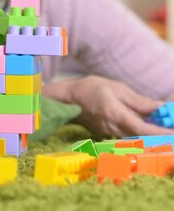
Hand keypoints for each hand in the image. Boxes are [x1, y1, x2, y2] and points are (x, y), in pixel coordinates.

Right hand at [43, 75, 173, 137]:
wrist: (66, 98)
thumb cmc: (90, 88)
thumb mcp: (117, 88)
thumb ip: (140, 102)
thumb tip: (161, 109)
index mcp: (117, 115)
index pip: (146, 131)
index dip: (163, 134)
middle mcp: (114, 129)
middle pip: (144, 139)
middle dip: (161, 136)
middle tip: (171, 129)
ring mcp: (110, 134)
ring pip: (137, 139)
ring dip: (152, 136)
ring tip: (162, 127)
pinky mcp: (107, 135)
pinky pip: (128, 137)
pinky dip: (140, 134)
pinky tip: (146, 126)